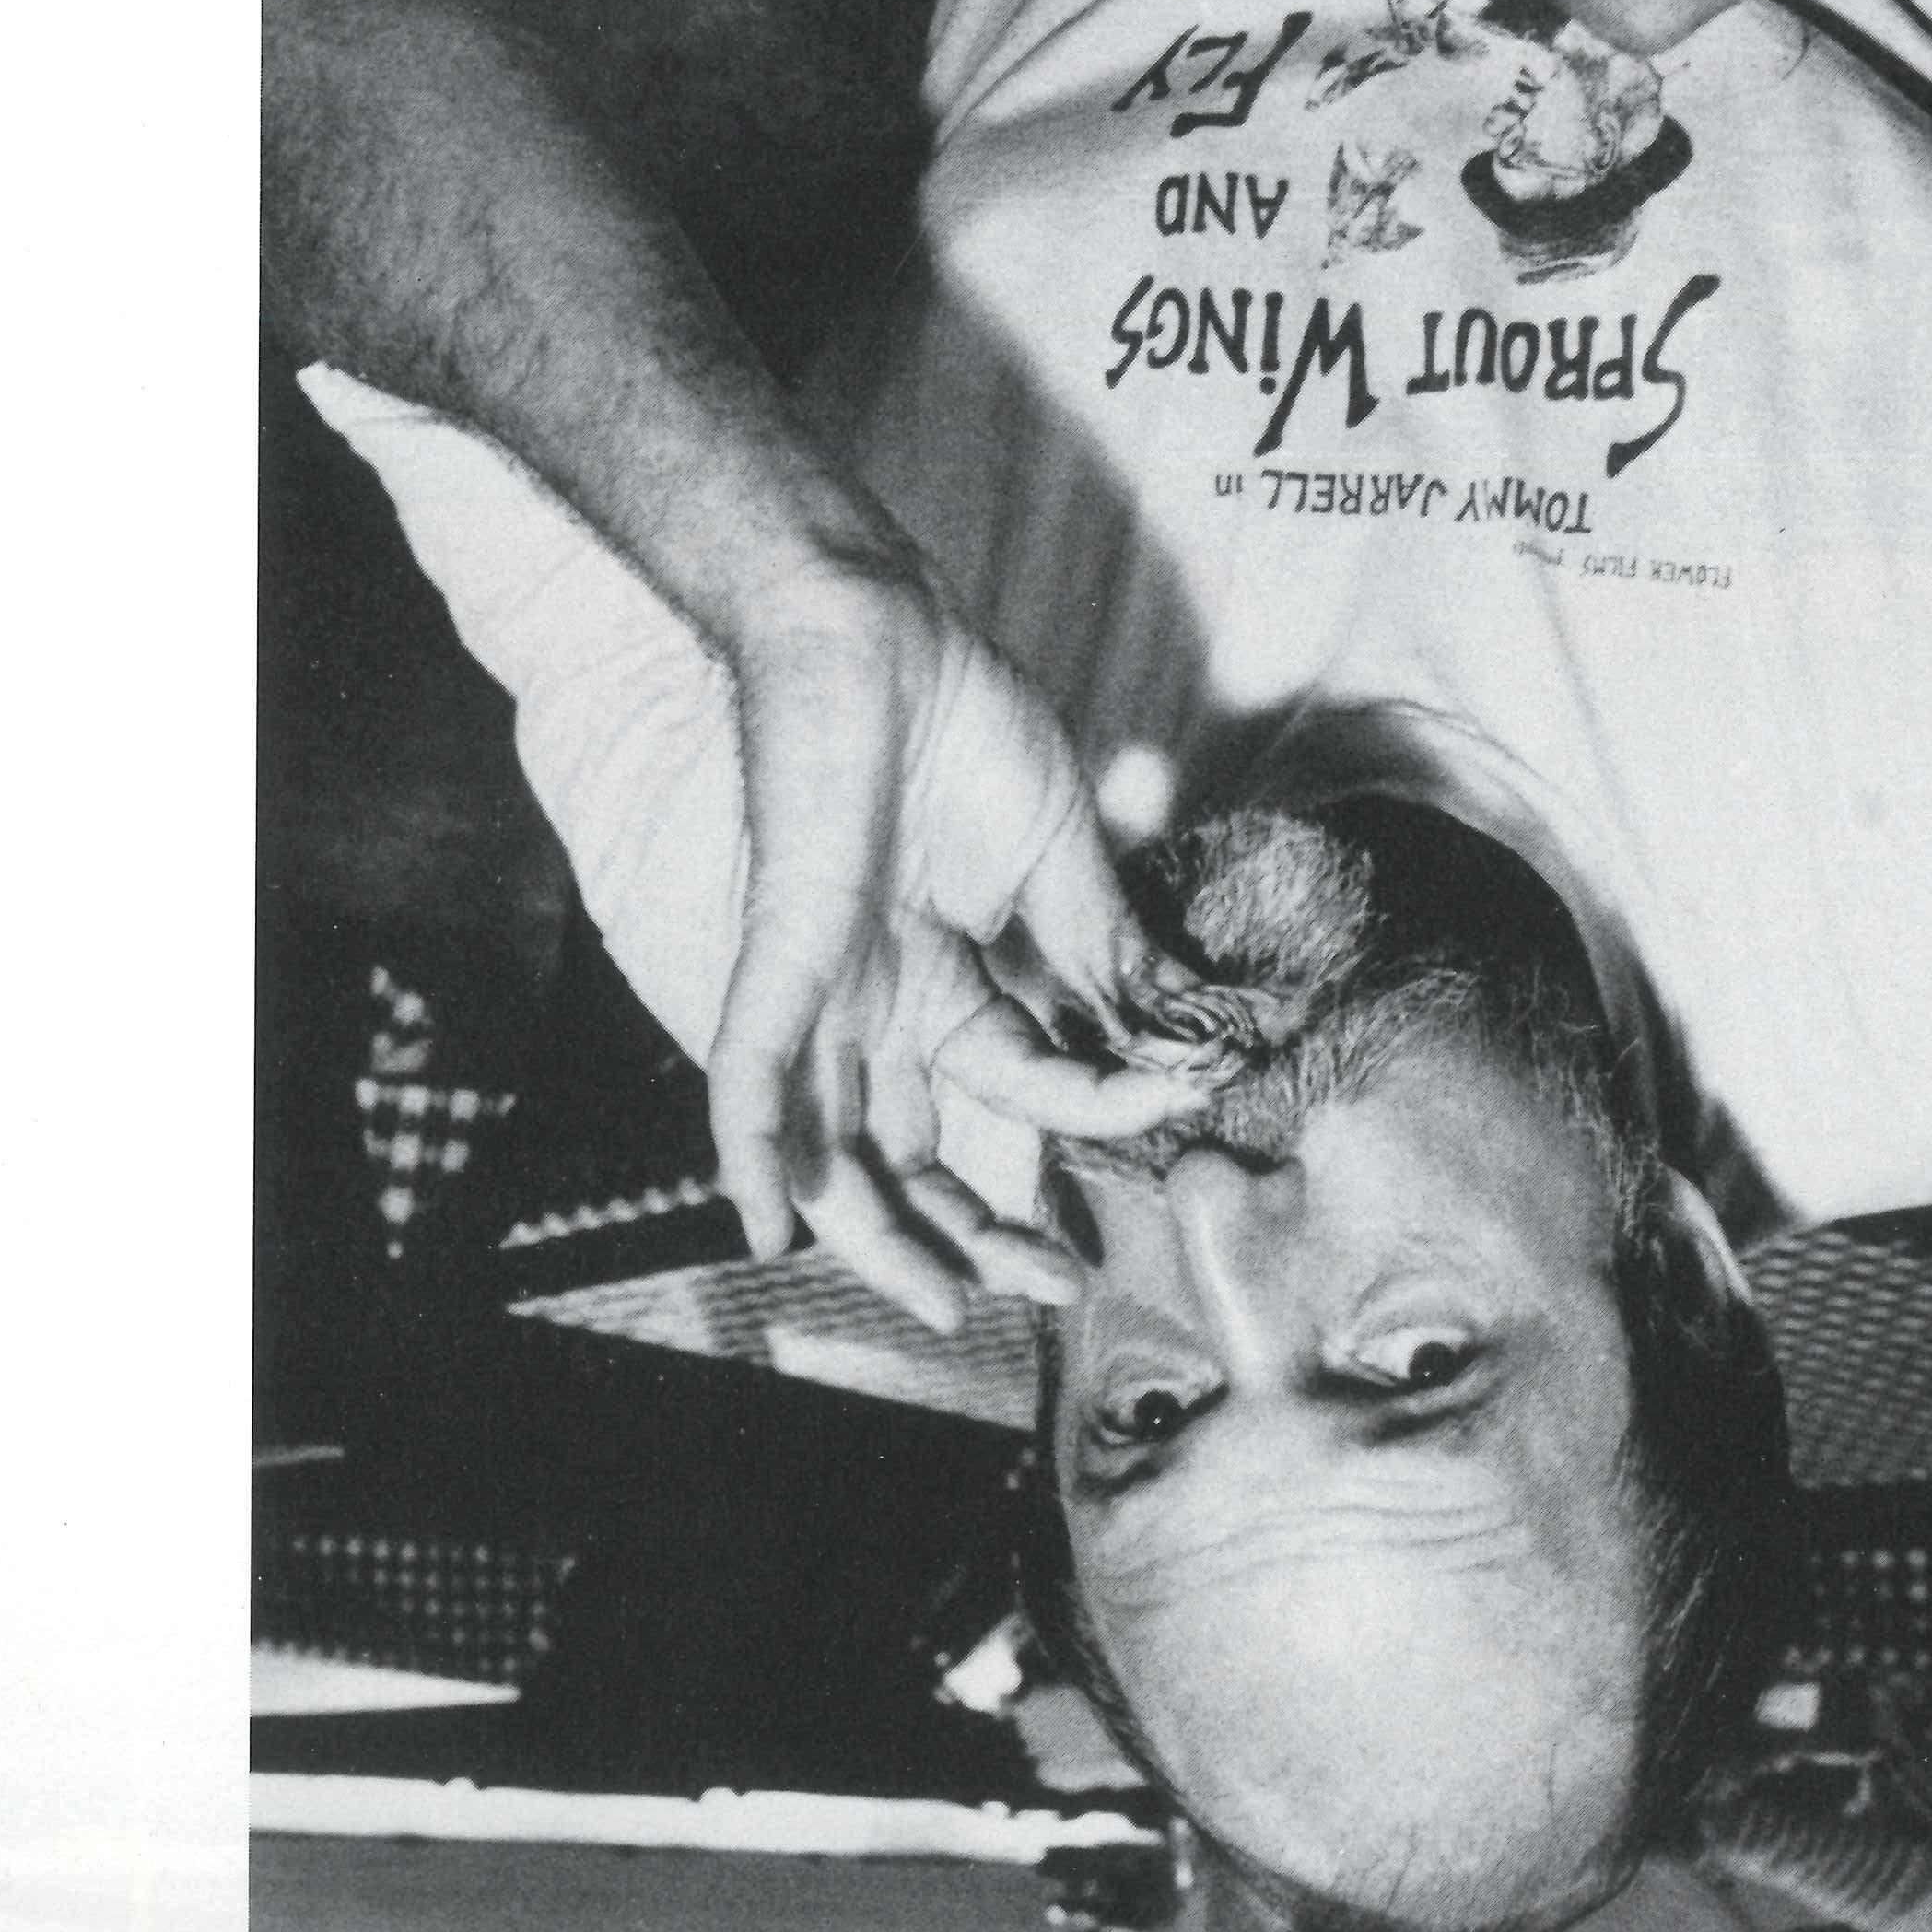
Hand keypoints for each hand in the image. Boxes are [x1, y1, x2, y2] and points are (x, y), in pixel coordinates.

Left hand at [707, 527, 1205, 1326]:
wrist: (880, 630)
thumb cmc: (964, 724)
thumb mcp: (1064, 862)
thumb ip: (1107, 960)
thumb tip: (1185, 1043)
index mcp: (953, 982)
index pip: (1024, 1088)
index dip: (1097, 1121)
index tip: (1183, 1104)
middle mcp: (883, 1005)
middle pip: (916, 1154)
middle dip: (976, 1235)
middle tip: (1049, 1286)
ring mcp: (827, 986)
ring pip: (834, 1146)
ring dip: (883, 1235)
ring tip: (945, 1301)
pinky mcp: (782, 954)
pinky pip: (746, 1074)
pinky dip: (750, 1152)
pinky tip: (767, 1224)